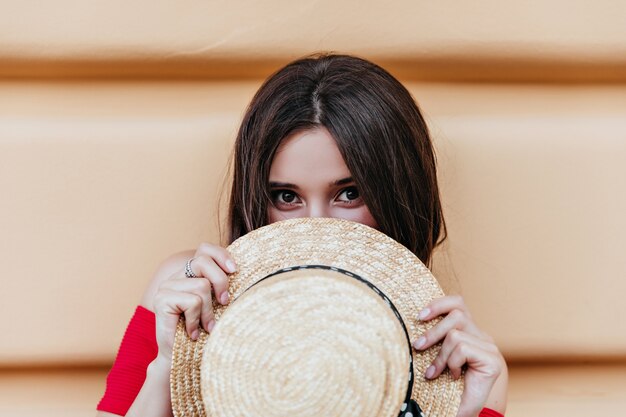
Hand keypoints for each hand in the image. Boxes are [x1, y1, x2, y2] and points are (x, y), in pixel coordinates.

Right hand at [153, 243, 236, 361]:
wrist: (179, 359)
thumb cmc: (202, 332)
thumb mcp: (216, 306)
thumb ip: (221, 288)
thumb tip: (240, 272)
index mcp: (189, 274)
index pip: (204, 249)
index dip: (221, 255)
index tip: (234, 270)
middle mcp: (176, 277)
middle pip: (203, 261)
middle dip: (220, 281)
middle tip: (225, 302)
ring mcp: (167, 287)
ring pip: (201, 286)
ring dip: (208, 311)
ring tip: (206, 327)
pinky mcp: (161, 300)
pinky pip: (192, 302)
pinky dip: (196, 320)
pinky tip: (193, 333)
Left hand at [411, 295, 504, 416]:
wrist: (463, 411)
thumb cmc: (447, 384)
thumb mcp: (437, 355)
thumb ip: (435, 337)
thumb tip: (415, 316)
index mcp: (469, 331)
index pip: (457, 303)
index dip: (439, 304)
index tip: (419, 316)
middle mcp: (481, 336)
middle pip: (456, 314)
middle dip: (433, 331)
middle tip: (418, 346)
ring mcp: (489, 347)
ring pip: (455, 334)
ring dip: (440, 355)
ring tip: (435, 371)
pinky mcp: (493, 360)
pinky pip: (462, 349)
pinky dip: (452, 363)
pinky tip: (454, 376)